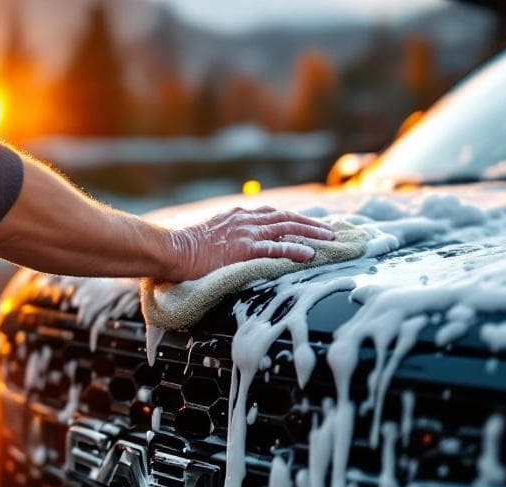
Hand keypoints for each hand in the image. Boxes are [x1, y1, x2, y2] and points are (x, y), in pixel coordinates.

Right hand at [162, 206, 334, 281]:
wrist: (174, 250)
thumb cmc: (188, 248)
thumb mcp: (213, 234)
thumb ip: (229, 233)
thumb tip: (238, 242)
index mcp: (240, 216)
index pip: (275, 213)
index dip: (296, 219)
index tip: (312, 224)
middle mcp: (247, 220)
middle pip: (287, 218)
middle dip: (311, 224)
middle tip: (331, 232)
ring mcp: (246, 233)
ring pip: (286, 229)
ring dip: (311, 234)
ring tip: (328, 240)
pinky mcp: (244, 249)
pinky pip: (275, 248)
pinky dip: (294, 250)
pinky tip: (310, 254)